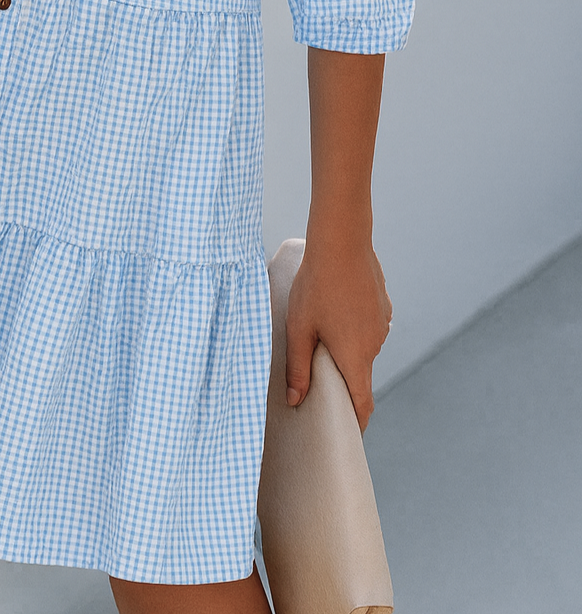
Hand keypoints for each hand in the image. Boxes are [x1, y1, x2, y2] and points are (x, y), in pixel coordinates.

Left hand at [284, 238, 392, 432]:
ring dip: (346, 345)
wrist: (342, 242)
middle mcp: (374, 344)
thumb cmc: (316, 286)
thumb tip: (294, 400)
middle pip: (359, 371)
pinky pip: (368, 325)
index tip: (348, 434)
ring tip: (321, 328)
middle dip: (341, 375)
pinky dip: (353, 325)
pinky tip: (335, 306)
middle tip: (317, 369)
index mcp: (355, 356)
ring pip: (363, 345)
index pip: (362, 402)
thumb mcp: (299, 328)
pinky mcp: (383, 306)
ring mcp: (382, 324)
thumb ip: (297, 367)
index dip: (356, 421)